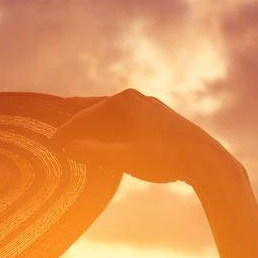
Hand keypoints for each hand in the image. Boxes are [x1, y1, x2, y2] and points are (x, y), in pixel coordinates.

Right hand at [51, 89, 236, 187]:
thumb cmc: (164, 158)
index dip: (66, 131)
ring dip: (93, 123)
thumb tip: (68, 148)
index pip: (85, 116)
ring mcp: (147, 105)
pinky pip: (125, 119)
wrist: (205, 159)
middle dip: (75, 117)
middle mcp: (134, 98)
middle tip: (53, 123)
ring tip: (76, 131)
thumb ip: (94, 153)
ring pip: (111, 113)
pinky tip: (107, 135)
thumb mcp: (124, 158)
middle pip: (95, 107)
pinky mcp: (158, 117)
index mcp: (123, 102)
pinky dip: (111, 127)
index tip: (52, 143)